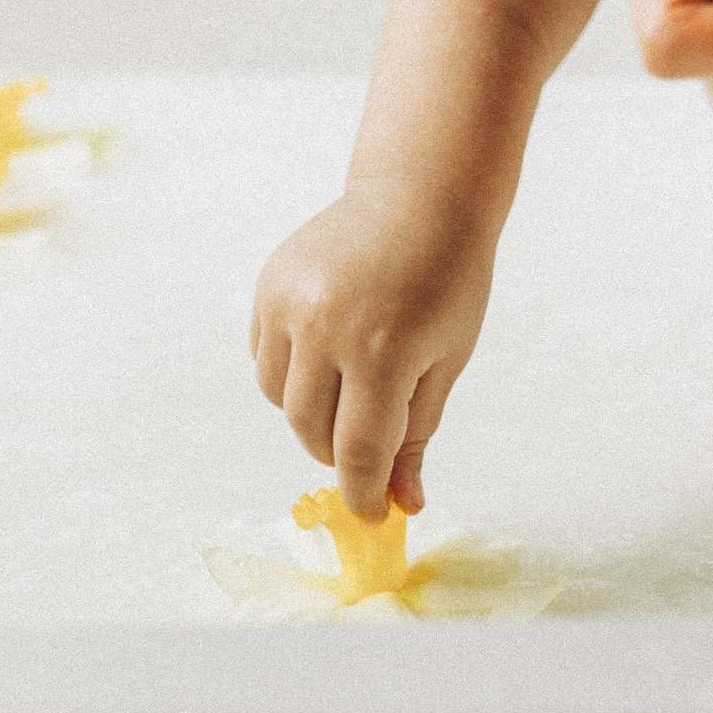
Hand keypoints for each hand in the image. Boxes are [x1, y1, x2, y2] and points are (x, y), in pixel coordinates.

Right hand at [249, 182, 494, 518]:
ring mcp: (291, 301)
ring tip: (351, 382)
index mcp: (384, 347)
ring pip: (280, 401)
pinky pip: (265, 360)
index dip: (366, 494)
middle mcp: (328, 324)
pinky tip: (326, 350)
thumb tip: (401, 504)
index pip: (361, 451)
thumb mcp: (446, 360)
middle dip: (340, 452)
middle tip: (369, 441)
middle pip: (313, 432)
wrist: (420, 196)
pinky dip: (289, 374)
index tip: (372, 516)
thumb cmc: (448, 280)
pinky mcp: (269, 284)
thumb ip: (416, 434)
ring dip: (312, 413)